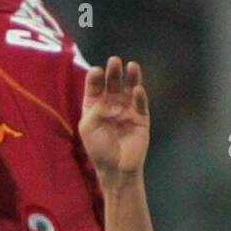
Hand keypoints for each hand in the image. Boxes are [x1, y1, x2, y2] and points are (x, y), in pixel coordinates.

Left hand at [79, 57, 149, 184]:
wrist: (117, 169)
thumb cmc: (99, 149)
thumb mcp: (88, 127)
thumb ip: (94, 108)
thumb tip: (107, 95)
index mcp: (95, 106)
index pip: (95, 87)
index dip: (95, 78)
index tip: (96, 71)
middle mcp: (111, 105)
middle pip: (112, 84)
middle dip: (113, 73)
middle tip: (114, 61)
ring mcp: (127, 110)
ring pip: (129, 89)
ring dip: (130, 77)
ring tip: (131, 65)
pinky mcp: (141, 118)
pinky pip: (141, 104)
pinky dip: (140, 96)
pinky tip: (138, 89)